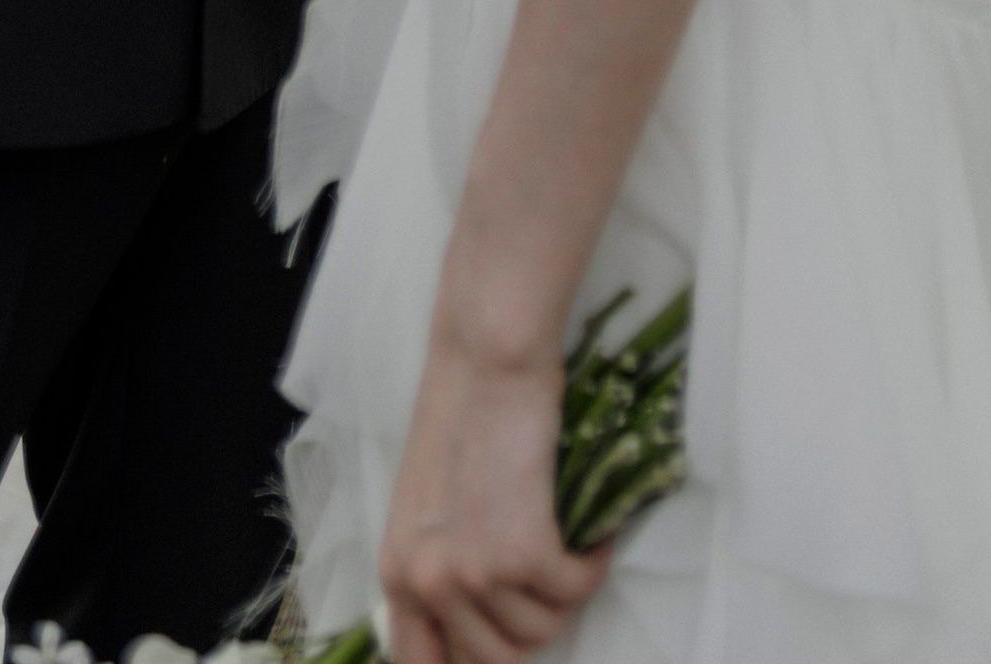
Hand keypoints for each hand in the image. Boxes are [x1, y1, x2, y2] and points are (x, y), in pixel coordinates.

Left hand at [378, 328, 605, 663]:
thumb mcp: (427, 505)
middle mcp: (428, 583)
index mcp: (397, 573)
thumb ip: (437, 564)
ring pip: (542, 631)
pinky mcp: (523, 552)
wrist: (488, 356)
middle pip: (495, 660)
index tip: (502, 646)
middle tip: (548, 581)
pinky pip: (576, 590)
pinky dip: (592, 565)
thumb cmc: (463, 411)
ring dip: (565, 594)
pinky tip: (592, 533)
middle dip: (532, 626)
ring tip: (569, 547)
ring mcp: (474, 572)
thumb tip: (474, 616)